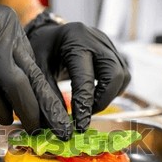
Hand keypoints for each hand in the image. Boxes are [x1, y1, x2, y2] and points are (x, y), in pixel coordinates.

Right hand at [0, 0, 72, 139]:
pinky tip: (4, 118)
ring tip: (33, 129)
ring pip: (17, 85)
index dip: (47, 95)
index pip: (35, 67)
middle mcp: (2, 32)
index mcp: (9, 27)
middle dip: (48, 107)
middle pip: (33, 76)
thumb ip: (1, 64)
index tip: (57, 115)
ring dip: (27, 111)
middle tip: (59, 129)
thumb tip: (17, 100)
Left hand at [25, 10, 130, 131]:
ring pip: (123, 76)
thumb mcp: (38, 70)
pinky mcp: (113, 52)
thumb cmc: (41, 50)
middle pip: (115, 75)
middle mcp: (97, 40)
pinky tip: (95, 95)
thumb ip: (49, 96)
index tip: (79, 126)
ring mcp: (108, 44)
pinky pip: (122, 75)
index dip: (84, 105)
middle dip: (103, 100)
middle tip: (86, 114)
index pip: (86, 78)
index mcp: (75, 41)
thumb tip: (59, 128)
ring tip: (89, 105)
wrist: (49, 33)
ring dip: (108, 96)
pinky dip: (111, 90)